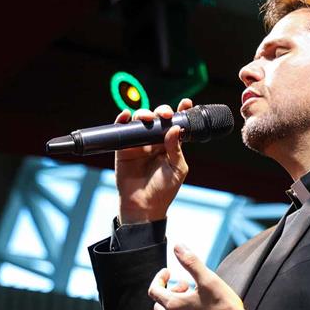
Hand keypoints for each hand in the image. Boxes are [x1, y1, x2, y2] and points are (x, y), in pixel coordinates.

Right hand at [115, 98, 191, 223]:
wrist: (144, 207)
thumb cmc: (164, 190)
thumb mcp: (177, 169)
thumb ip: (176, 149)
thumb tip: (174, 128)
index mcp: (171, 146)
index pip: (176, 124)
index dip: (181, 112)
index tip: (187, 103)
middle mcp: (155, 142)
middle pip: (158, 119)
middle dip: (162, 111)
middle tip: (165, 115)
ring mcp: (139, 144)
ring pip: (141, 121)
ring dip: (144, 114)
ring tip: (148, 119)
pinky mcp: (124, 148)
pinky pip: (122, 130)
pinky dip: (123, 120)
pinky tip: (127, 116)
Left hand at [148, 244, 244, 309]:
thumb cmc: (223, 308)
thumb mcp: (209, 280)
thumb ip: (191, 262)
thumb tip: (177, 246)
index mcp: (174, 305)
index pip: (154, 290)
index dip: (159, 278)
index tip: (168, 272)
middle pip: (159, 305)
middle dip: (169, 292)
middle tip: (186, 287)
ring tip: (191, 303)